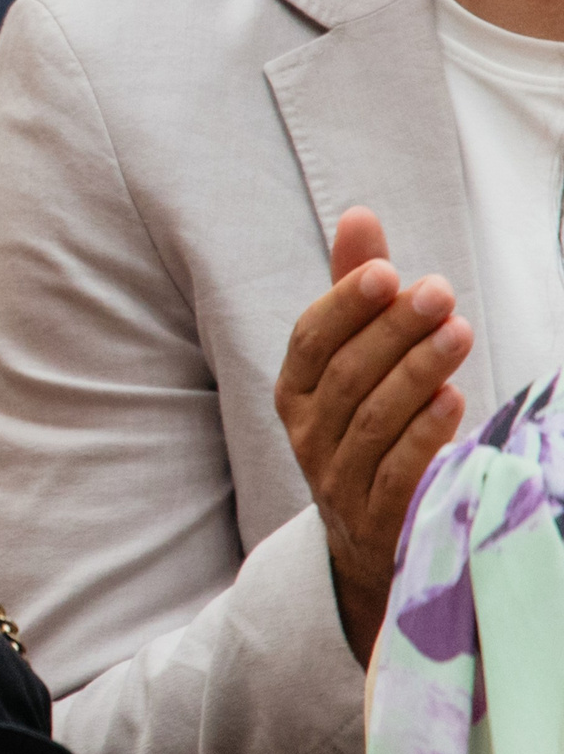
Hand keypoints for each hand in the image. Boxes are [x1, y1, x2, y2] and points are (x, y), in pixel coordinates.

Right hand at [273, 207, 469, 665]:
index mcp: (294, 390)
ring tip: (459, 334)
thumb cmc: (367, 426)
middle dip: (393, 330)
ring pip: (370, 421)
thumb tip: (359, 215)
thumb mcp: (356, 360)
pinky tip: (453, 400)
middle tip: (441, 293)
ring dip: (416, 374)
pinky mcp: (376, 520)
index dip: (344, 305)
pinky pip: (395, 474)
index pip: (309, 340)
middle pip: (346, 376)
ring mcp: (337, 480)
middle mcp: (306, 434)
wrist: (367, 538)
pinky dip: (423, 436)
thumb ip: (355, 293)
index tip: (387, 271)